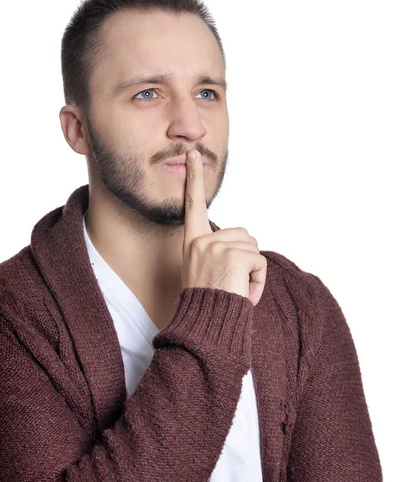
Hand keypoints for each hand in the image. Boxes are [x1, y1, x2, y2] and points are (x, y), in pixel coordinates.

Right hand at [182, 149, 266, 305]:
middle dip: (246, 259)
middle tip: (231, 284)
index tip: (192, 155)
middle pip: (243, 234)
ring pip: (253, 248)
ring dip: (253, 272)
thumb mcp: (206, 272)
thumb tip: (245, 245)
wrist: (206, 326)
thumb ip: (219, 252)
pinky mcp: (233, 256)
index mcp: (193, 242)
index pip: (193, 206)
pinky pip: (260, 262)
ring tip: (236, 290)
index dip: (193, 179)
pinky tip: (243, 294)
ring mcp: (216, 247)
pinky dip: (258, 281)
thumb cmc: (209, 304)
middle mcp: (202, 241)